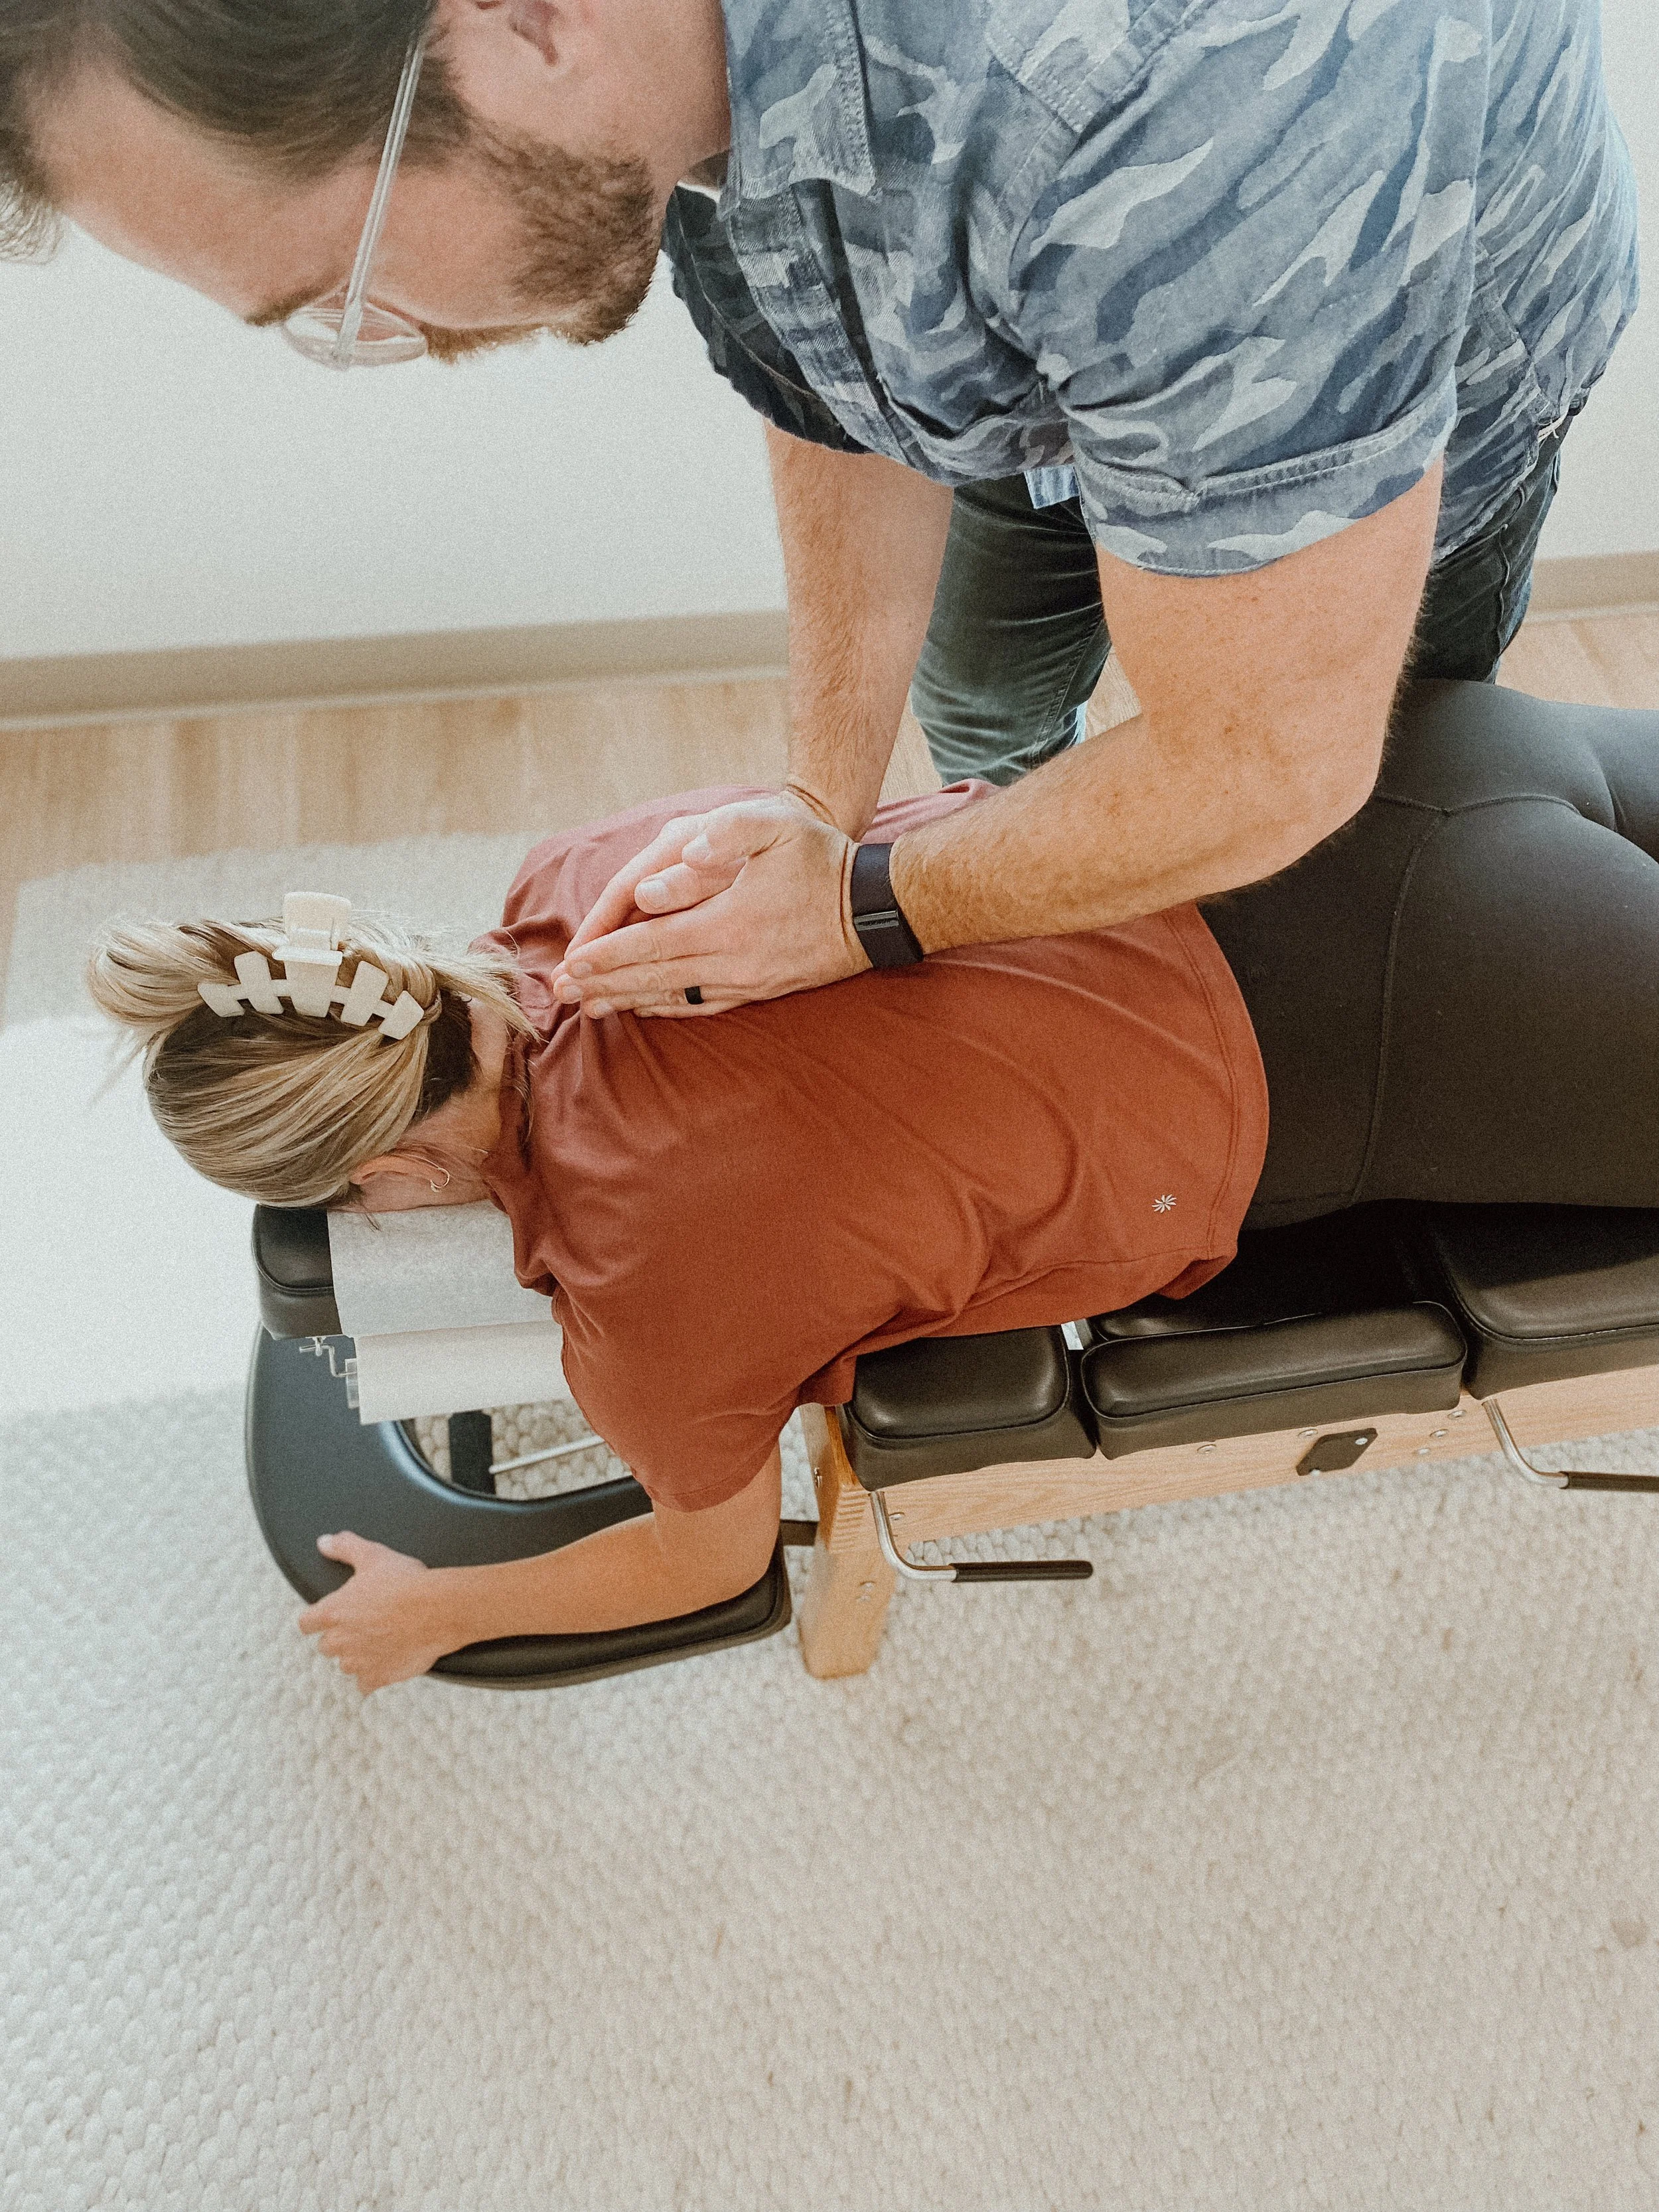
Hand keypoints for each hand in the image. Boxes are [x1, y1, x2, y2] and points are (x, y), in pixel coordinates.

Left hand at [297, 1532, 453, 1694]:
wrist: (438, 1609)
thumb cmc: (406, 1582)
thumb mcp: (372, 1555)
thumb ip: (344, 1547)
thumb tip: (323, 1542)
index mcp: (333, 1612)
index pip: (306, 1623)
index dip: (316, 1619)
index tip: (328, 1617)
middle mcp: (340, 1640)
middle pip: (326, 1646)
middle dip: (341, 1637)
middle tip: (363, 1624)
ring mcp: (358, 1662)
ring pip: (346, 1665)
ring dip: (357, 1656)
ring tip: (378, 1642)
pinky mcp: (378, 1677)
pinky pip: (365, 1684)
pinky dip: (373, 1676)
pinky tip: (387, 1661)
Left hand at [552, 791, 868, 1016]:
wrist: (877, 907)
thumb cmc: (822, 859)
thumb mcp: (777, 826)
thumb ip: (724, 835)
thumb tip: (674, 862)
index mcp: (728, 922)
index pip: (652, 943)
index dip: (607, 955)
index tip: (570, 964)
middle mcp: (734, 961)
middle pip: (654, 976)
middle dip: (604, 984)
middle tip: (561, 994)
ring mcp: (748, 981)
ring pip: (675, 995)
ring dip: (629, 1000)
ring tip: (591, 1008)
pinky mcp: (762, 990)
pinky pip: (704, 1004)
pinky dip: (669, 1007)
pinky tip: (648, 1008)